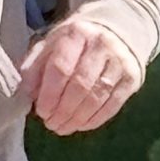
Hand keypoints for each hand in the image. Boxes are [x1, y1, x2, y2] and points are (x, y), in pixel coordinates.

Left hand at [20, 15, 145, 135]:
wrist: (116, 32)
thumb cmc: (76, 44)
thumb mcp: (51, 46)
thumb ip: (35, 67)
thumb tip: (27, 95)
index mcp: (77, 34)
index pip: (61, 68)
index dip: (50, 94)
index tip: (41, 111)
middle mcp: (102, 45)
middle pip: (80, 85)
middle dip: (63, 110)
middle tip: (51, 124)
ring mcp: (121, 62)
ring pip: (97, 97)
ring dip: (77, 118)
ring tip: (63, 128)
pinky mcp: (132, 78)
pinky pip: (113, 105)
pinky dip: (95, 119)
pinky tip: (81, 125)